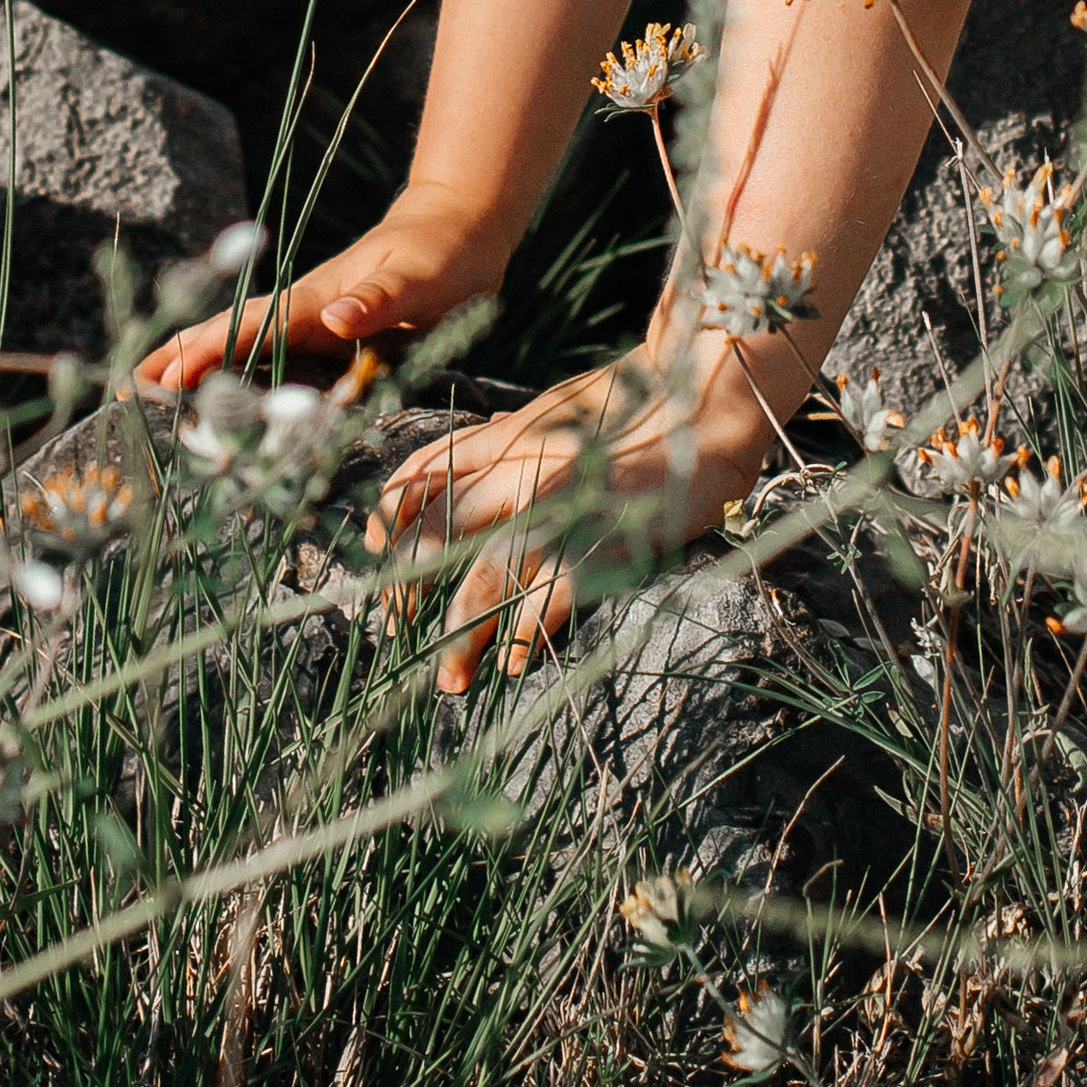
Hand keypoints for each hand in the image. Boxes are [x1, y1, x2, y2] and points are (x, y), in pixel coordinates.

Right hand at [136, 183, 505, 393]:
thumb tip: (338, 317)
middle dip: (177, 361)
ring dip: (197, 374)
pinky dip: (239, 381)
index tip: (160, 376)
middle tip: (123, 391)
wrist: (459, 233)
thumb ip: (380, 298)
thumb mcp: (417, 277)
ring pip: (242, 353)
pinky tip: (222, 404)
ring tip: (148, 400)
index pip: (247, 329)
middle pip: (227, 338)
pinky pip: (274, 365)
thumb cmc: (439, 255)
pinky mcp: (329, 342)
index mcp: (315, 300)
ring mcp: (312, 328)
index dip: (203, 353)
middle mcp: (304, 314)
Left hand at [366, 351, 769, 693]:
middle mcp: (517, 472)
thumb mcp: (557, 414)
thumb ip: (512, 443)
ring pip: (482, 584)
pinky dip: (525, 638)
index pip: (420, 474)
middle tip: (402, 632)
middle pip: (436, 538)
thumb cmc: (638, 408)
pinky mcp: (596, 546)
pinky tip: (516, 661)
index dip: (389, 522)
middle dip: (408, 593)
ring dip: (462, 638)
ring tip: (453, 678)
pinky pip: (545, 606)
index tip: (381, 557)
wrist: (705, 408)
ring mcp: (554, 512)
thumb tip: (472, 470)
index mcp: (505, 436)